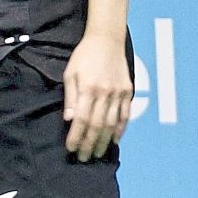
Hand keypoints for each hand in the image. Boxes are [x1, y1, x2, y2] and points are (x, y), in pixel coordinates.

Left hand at [63, 33, 132, 161]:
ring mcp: (118, 93)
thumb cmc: (84, 55)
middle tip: (83, 158)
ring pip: (111, 124)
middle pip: (97, 125)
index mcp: (88, 88)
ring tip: (97, 153)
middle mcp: (105, 93)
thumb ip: (70, 97)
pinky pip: (125, 115)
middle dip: (89, 144)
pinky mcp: (128, 91)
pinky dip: (120, 129)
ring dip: (104, 141)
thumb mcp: (71, 73)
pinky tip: (114, 140)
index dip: (76, 136)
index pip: (81, 119)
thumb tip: (69, 119)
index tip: (71, 148)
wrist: (107, 40)